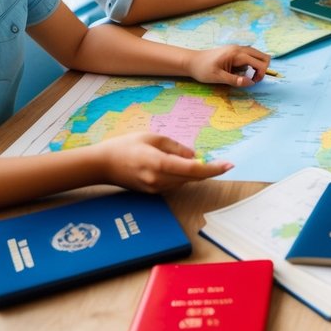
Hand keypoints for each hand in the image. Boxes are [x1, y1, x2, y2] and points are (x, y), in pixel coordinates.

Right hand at [93, 132, 232, 191]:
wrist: (101, 165)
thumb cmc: (125, 146)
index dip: (213, 168)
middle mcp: (159, 180)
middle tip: (218, 160)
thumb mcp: (152, 138)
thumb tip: (194, 155)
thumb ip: (176, 147)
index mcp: (159, 164)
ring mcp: (155, 189)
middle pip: (192, 177)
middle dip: (207, 169)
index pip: (194, 169)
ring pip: (184, 181)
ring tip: (187, 158)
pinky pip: (174, 183)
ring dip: (193, 172)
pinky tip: (175, 165)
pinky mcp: (152, 192)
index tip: (229, 165)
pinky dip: (181, 175)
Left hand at [187, 45, 270, 86]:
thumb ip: (235, 80)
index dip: (261, 74)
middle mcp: (239, 48)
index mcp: (236, 54)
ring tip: (246, 76)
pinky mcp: (234, 51)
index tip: (252, 82)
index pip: (259, 62)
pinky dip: (251, 64)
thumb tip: (251, 83)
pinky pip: (250, 56)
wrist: (191, 61)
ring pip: (257, 55)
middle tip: (252, 79)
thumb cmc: (202, 69)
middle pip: (263, 56)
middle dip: (262, 69)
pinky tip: (240, 71)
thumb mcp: (217, 77)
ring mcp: (237, 48)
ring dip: (257, 66)